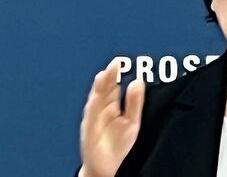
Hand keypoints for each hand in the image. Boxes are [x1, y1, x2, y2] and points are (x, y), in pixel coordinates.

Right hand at [79, 59, 144, 176]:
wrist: (104, 166)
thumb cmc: (117, 143)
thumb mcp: (132, 121)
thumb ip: (134, 102)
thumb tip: (138, 81)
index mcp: (112, 105)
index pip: (113, 86)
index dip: (115, 73)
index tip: (120, 61)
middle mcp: (101, 109)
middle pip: (104, 89)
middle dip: (109, 76)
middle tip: (114, 63)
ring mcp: (94, 118)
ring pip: (96, 99)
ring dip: (99, 88)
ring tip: (104, 75)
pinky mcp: (89, 129)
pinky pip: (90, 116)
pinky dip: (93, 106)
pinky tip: (96, 96)